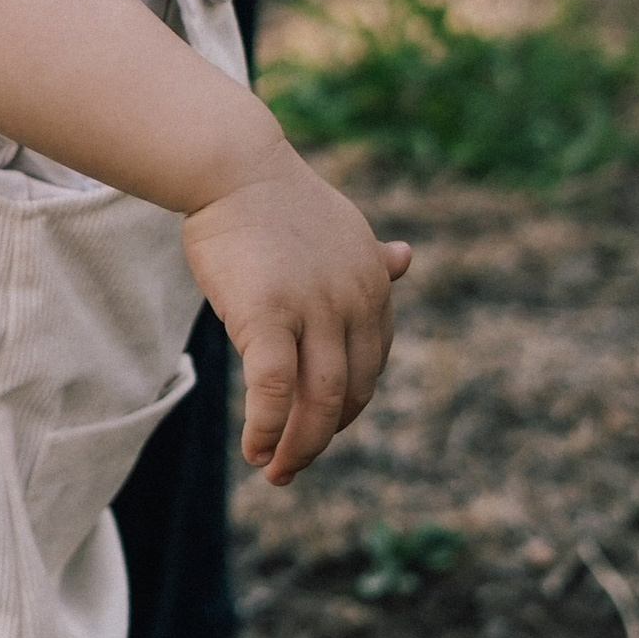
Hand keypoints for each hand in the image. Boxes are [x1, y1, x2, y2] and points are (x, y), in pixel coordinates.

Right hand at [182, 142, 410, 484]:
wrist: (232, 166)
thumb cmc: (275, 197)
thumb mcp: (340, 227)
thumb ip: (370, 258)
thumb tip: (406, 258)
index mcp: (373, 285)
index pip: (371, 364)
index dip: (348, 406)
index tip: (319, 426)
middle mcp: (354, 301)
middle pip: (350, 392)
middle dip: (323, 436)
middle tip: (293, 466)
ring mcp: (314, 309)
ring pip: (319, 401)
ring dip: (299, 447)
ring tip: (275, 471)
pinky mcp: (268, 315)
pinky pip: (275, 389)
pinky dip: (268, 427)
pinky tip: (254, 448)